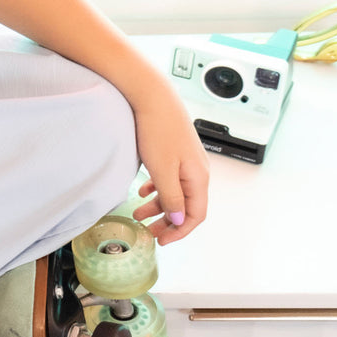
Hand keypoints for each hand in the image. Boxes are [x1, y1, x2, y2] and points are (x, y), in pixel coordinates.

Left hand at [128, 95, 208, 245]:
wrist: (152, 95)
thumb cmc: (158, 130)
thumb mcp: (163, 170)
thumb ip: (172, 198)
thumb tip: (180, 221)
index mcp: (198, 177)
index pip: (196, 214)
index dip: (180, 231)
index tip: (163, 241)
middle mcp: (197, 170)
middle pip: (186, 205)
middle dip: (168, 221)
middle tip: (149, 231)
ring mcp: (187, 159)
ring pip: (176, 191)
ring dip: (159, 205)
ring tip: (139, 212)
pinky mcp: (175, 151)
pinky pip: (170, 177)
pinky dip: (158, 188)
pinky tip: (143, 190)